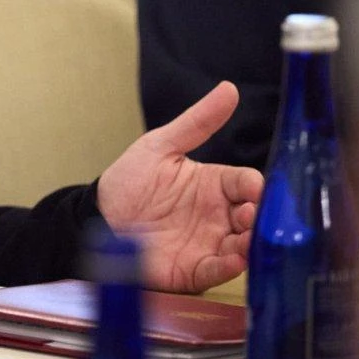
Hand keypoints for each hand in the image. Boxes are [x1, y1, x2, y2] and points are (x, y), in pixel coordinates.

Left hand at [96, 81, 262, 291]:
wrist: (99, 216)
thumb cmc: (131, 180)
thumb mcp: (161, 146)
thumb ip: (196, 122)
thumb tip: (229, 88)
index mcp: (216, 185)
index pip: (248, 184)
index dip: (255, 188)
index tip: (256, 190)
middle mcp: (220, 216)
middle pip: (254, 217)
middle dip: (260, 218)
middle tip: (251, 216)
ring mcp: (210, 243)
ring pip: (244, 246)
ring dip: (252, 244)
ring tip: (249, 240)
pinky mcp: (194, 268)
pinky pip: (218, 269)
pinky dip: (230, 266)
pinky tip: (235, 260)